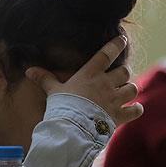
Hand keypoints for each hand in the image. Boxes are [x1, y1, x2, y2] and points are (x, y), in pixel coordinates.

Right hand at [25, 35, 143, 125]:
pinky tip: (134, 109)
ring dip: (130, 89)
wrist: (71, 127)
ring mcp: (114, 99)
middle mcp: (106, 84)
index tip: (123, 39)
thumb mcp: (53, 91)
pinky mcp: (119, 115)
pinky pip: (135, 109)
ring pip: (132, 88)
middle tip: (119, 77)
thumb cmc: (62, 106)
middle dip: (123, 73)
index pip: (107, 53)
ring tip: (126, 92)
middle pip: (124, 71)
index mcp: (90, 74)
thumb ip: (45, 79)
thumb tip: (29, 70)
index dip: (116, 44)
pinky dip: (136, 109)